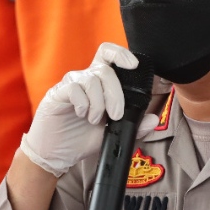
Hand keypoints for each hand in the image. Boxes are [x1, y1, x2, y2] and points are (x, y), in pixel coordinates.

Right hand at [21, 43, 158, 176]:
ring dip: (98, 102)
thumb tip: (153, 120)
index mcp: (99, 83)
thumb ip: (133, 127)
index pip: (108, 56)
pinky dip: (83, 103)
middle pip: (105, 70)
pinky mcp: (57, 94)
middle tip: (115, 115)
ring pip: (92, 79)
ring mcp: (70, 85)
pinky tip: (82, 114)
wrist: (56, 154)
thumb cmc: (80, 140)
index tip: (133, 65)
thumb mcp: (112, 134)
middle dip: (116, 94)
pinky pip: (74, 88)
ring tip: (95, 120)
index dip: (121, 54)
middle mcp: (84, 79)